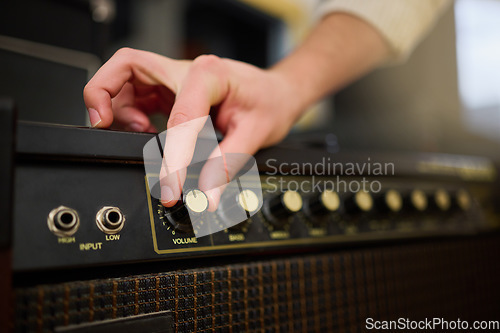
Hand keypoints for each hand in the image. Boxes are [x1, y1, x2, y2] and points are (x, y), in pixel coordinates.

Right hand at [84, 48, 303, 208]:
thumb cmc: (270, 102)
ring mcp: (175, 79)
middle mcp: (186, 71)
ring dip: (118, 108)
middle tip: (102, 124)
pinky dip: (130, 115)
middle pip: (126, 66)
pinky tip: (147, 133)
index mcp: (209, 74)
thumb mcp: (256, 133)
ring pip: (125, 81)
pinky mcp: (171, 92)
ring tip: (140, 135)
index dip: (172, 155)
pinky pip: (137, 98)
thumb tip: (206, 194)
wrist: (277, 92)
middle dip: (103, 92)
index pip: (179, 115)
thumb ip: (228, 164)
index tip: (171, 185)